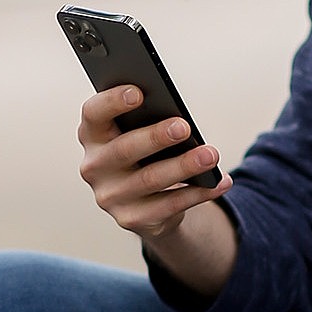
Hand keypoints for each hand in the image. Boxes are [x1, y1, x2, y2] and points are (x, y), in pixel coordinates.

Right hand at [78, 85, 231, 240]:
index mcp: (92, 135)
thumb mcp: (139, 132)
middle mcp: (94, 166)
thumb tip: (178, 118)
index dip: (112, 102)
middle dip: (155, 137)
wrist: (144, 200)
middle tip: (184, 127)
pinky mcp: (131, 219)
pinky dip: (198, 193)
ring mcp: (110, 196)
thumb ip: (147, 119)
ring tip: (210, 155)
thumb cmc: (144, 151)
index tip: (138, 92)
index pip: (93, 114)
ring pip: (150, 179)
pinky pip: (169, 205)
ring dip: (184, 166)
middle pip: (124, 149)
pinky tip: (219, 182)